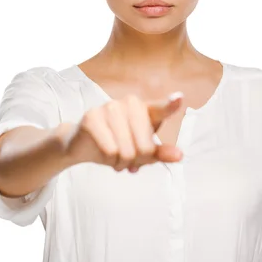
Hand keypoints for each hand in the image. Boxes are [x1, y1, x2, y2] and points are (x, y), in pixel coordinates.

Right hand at [62, 91, 183, 170]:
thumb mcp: (142, 150)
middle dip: (137, 161)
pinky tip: (105, 156)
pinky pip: (110, 151)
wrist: (82, 143)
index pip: (162, 108)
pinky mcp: (92, 117)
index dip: (171, 104)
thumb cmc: (117, 144)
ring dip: (122, 162)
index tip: (179, 98)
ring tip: (117, 157)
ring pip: (127, 152)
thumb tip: (179, 156)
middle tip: (129, 158)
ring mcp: (110, 107)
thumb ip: (160, 152)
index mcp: (146, 109)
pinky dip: (109, 161)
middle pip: (145, 148)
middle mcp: (129, 103)